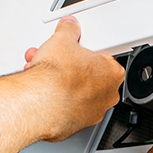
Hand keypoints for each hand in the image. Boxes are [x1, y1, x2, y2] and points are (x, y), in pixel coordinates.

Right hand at [23, 16, 124, 140]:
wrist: (39, 103)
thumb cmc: (57, 77)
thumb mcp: (62, 40)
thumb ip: (69, 30)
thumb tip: (69, 26)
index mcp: (112, 73)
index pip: (103, 57)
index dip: (85, 51)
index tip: (74, 48)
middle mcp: (107, 95)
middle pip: (88, 75)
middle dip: (69, 66)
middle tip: (55, 60)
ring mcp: (92, 112)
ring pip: (76, 92)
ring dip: (60, 82)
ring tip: (43, 73)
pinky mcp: (75, 125)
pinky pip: (66, 108)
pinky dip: (56, 100)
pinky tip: (43, 90)